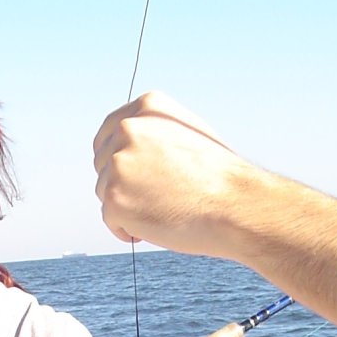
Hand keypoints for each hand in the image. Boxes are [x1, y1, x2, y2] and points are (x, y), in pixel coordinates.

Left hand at [92, 91, 249, 254]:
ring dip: (125, 207)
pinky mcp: (113, 196)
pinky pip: (109, 219)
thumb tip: (128, 146)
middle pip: (102, 163)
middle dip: (120, 183)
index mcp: (147, 108)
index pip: (108, 133)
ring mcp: (118, 162)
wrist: (235, 204)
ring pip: (104, 191)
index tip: (125, 176)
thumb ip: (155, 134)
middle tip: (153, 200)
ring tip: (163, 212)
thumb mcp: (188, 134)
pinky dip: (126, 229)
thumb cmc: (219, 178)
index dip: (114, 158)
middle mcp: (128, 129)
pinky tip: (154, 229)